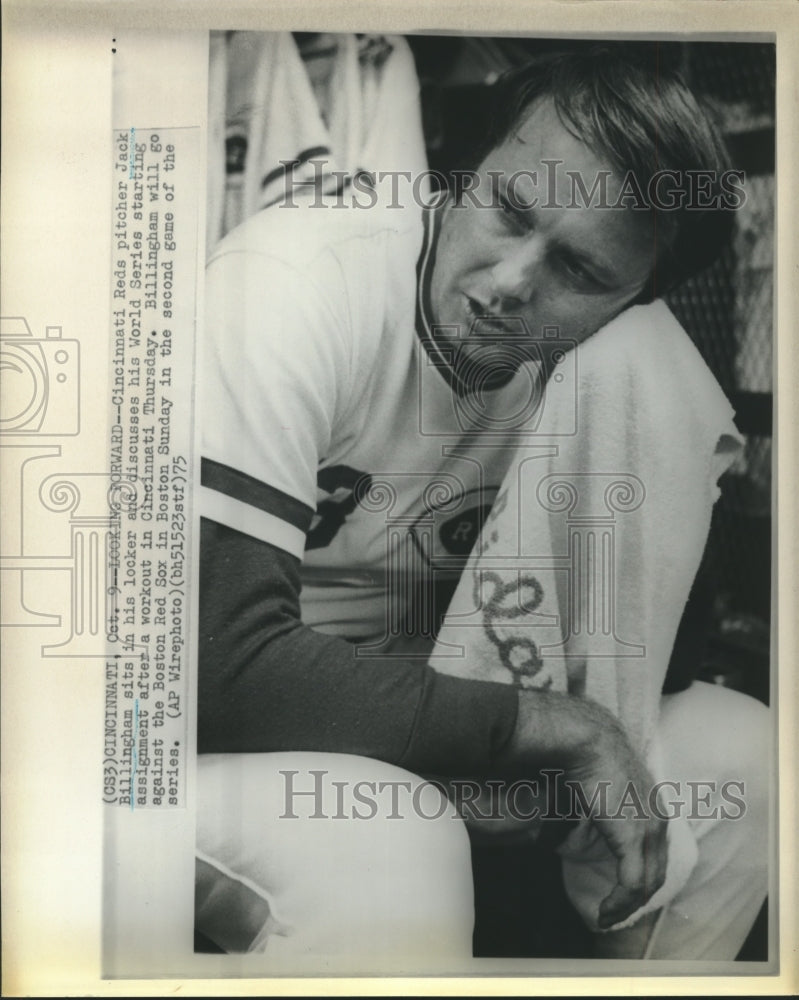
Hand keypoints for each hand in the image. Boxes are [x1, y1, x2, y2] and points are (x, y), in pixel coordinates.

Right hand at [494, 690, 668, 929]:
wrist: (585, 738)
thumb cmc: (584, 751)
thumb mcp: (598, 781)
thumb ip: (599, 800)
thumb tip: (578, 811)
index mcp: (652, 802)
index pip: (655, 849)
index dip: (640, 871)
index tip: (621, 888)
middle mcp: (658, 817)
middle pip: (656, 869)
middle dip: (636, 896)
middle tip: (614, 912)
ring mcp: (649, 828)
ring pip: (647, 881)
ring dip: (626, 905)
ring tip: (607, 917)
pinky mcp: (633, 838)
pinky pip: (632, 883)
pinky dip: (619, 903)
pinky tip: (605, 913)